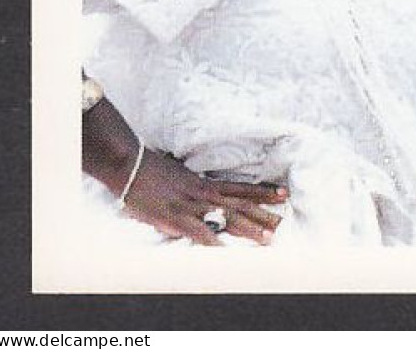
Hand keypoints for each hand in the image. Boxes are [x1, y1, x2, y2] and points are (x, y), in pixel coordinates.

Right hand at [120, 148, 288, 245]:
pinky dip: (212, 240)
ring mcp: (191, 206)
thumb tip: (207, 197)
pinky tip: (226, 249)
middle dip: (263, 214)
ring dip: (249, 228)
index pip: (241, 189)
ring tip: (267, 237)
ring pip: (227, 217)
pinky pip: (198, 231)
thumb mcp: (182, 177)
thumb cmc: (153, 172)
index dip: (263, 191)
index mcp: (206, 184)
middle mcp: (204, 194)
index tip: (283, 194)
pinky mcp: (175, 217)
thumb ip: (196, 188)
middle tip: (282, 223)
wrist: (132, 166)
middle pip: (240, 205)